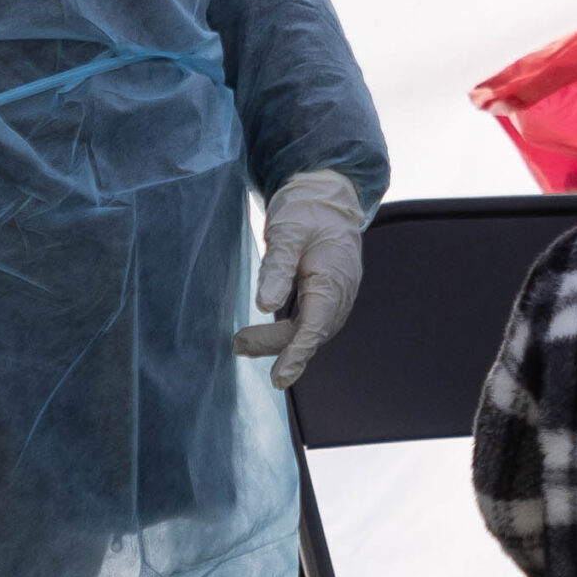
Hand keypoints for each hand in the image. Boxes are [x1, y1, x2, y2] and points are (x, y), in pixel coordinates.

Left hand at [234, 169, 365, 389]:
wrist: (328, 198)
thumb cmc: (307, 211)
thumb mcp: (286, 232)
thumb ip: (276, 268)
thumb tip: (264, 306)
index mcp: (333, 279)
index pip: (315, 326)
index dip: (296, 354)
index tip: (279, 378)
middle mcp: (340, 295)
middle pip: (309, 333)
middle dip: (276, 346)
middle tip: (236, 344)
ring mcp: (336, 297)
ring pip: (309, 331)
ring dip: (280, 342)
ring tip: (243, 343)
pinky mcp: (326, 296)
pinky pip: (310, 323)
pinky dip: (289, 333)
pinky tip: (267, 335)